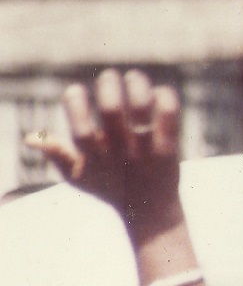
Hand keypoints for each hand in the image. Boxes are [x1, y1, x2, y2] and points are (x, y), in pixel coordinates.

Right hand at [31, 68, 182, 238]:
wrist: (150, 209)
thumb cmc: (108, 186)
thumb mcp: (80, 177)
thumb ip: (58, 156)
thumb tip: (30, 137)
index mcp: (96, 159)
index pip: (81, 132)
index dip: (75, 107)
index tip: (74, 89)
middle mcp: (120, 153)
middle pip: (112, 113)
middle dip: (109, 88)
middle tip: (108, 76)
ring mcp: (146, 151)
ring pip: (142, 112)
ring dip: (137, 88)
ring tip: (133, 76)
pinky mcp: (170, 150)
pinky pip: (169, 119)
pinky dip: (164, 101)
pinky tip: (159, 91)